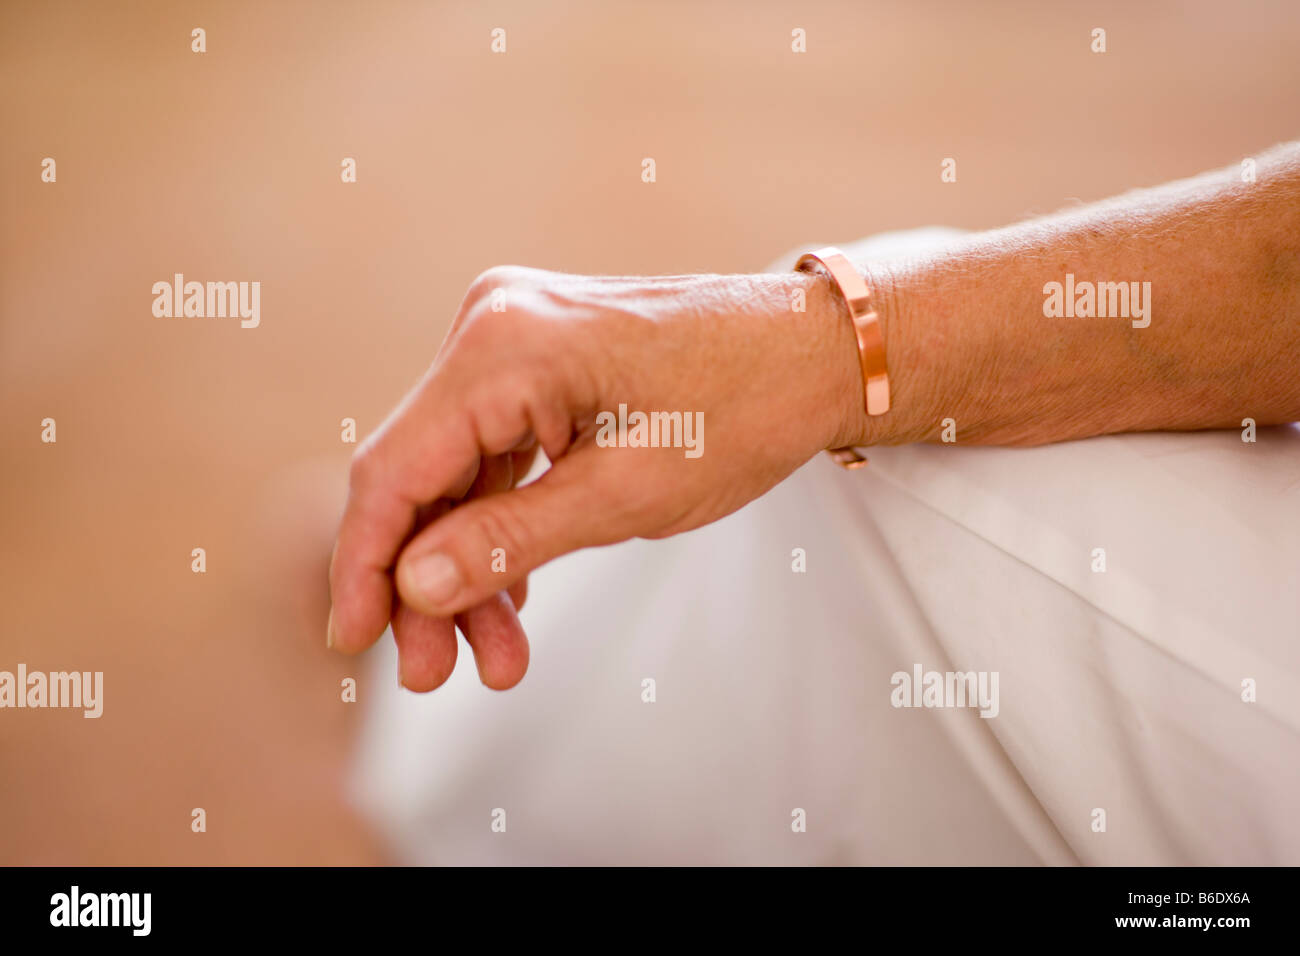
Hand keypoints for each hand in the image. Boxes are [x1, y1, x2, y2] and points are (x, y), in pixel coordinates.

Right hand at [327, 265, 869, 689]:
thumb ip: (509, 541)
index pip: (394, 469)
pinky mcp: (540, 364)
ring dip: (467, 566)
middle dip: (425, 582)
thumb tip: (411, 585)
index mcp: (503, 347)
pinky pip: (494, 456)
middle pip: (419, 475)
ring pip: (456, 475)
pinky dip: (499, 526)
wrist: (814, 353)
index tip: (350, 643)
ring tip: (495, 657)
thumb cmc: (741, 410)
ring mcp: (514, 341)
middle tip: (436, 674)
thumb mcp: (625, 495)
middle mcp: (492, 329)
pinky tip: (510, 599)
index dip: (364, 564)